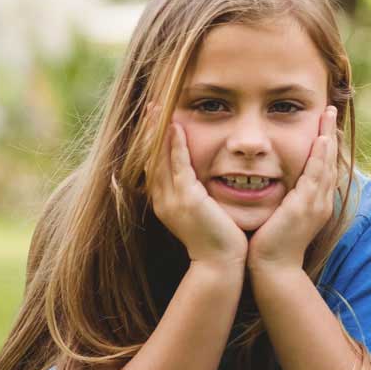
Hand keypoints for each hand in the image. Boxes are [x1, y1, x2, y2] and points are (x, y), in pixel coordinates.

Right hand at [147, 109, 246, 266]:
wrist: (221, 264)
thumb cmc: (219, 240)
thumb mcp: (203, 213)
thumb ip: (197, 196)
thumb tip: (201, 182)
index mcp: (166, 201)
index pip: (154, 164)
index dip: (152, 141)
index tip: (154, 119)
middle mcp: (163, 199)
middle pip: (150, 157)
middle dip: (149, 131)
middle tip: (150, 105)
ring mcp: (172, 199)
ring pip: (159, 158)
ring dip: (158, 131)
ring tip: (157, 108)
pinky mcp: (187, 200)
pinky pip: (178, 166)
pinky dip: (175, 146)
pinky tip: (175, 127)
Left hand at [248, 106, 341, 269]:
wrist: (272, 269)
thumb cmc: (269, 246)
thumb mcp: (279, 218)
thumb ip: (280, 201)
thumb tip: (272, 188)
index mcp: (314, 204)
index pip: (322, 168)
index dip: (323, 146)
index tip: (322, 127)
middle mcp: (320, 201)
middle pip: (330, 161)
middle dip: (329, 135)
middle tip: (330, 112)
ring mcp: (316, 204)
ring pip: (326, 163)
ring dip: (327, 137)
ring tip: (327, 116)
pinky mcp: (306, 206)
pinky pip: (316, 175)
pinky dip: (319, 156)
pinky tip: (320, 139)